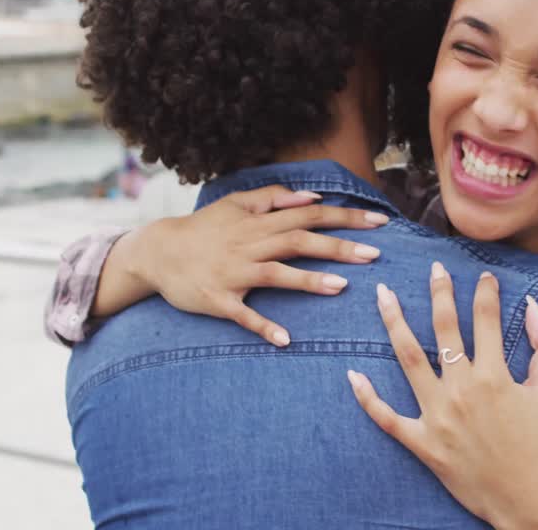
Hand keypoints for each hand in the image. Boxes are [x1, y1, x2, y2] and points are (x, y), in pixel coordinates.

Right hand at [99, 185, 389, 346]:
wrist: (157, 251)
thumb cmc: (203, 228)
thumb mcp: (236, 203)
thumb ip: (274, 197)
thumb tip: (312, 198)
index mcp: (259, 223)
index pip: (311, 216)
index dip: (346, 218)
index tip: (381, 222)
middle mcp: (250, 245)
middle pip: (300, 242)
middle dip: (339, 247)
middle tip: (375, 255)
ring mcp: (234, 272)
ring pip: (276, 274)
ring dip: (307, 281)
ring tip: (340, 287)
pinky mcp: (218, 299)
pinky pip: (243, 314)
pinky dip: (262, 326)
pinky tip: (285, 339)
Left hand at [347, 264, 537, 529]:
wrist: (527, 499)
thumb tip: (537, 307)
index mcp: (494, 376)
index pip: (486, 320)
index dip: (485, 293)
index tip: (483, 276)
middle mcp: (462, 389)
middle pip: (444, 329)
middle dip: (439, 293)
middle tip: (433, 268)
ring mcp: (437, 415)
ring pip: (407, 359)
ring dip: (394, 322)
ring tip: (383, 294)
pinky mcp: (422, 442)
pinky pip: (387, 418)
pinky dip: (367, 397)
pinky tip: (352, 374)